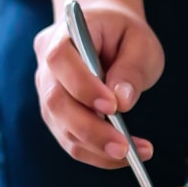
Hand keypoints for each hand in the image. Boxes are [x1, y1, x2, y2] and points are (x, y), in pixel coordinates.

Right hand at [34, 2, 163, 168]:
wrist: (105, 31)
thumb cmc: (123, 34)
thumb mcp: (140, 42)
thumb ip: (131, 68)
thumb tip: (122, 101)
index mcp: (64, 34)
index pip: (60, 60)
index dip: (82, 86)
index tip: (114, 107)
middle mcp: (47, 66)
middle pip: (56, 102)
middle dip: (90, 130)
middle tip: (124, 148)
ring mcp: (48, 93)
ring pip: (62, 128)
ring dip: (97, 148)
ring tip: (135, 154)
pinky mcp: (58, 115)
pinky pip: (71, 140)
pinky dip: (98, 154)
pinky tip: (125, 155)